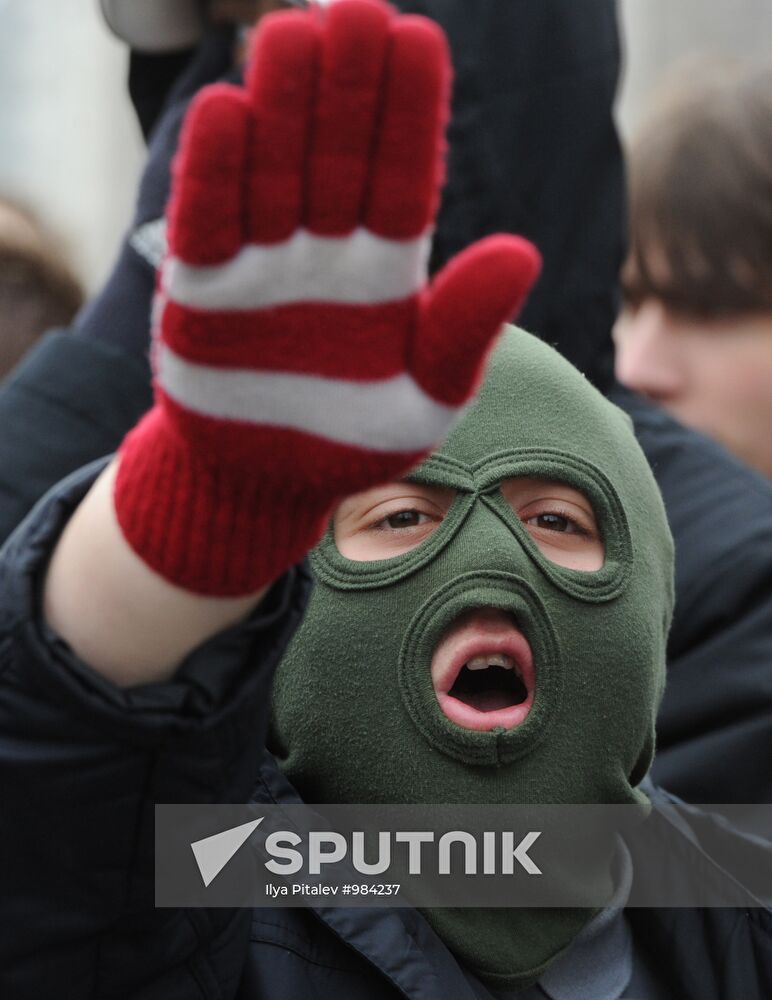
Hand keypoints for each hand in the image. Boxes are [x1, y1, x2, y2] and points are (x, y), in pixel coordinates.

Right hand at [115, 0, 539, 594]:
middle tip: (354, 11)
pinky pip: (209, 223)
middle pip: (337, 156)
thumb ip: (465, 328)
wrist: (268, 484)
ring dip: (281, 107)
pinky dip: (215, 174)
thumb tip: (523, 252)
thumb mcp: (426, 396)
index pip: (402, 177)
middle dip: (346, 89)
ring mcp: (262, 267)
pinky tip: (226, 110)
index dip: (408, 112)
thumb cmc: (353, 440)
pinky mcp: (202, 292)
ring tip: (291, 33)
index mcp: (390, 271)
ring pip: (273, 171)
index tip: (418, 40)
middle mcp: (327, 254)